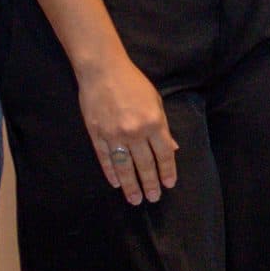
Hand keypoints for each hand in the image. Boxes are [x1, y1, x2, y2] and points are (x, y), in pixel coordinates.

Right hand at [76, 55, 177, 203]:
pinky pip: (105, 159)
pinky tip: (116, 184)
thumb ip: (163, 126)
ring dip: (131, 186)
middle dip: (151, 183)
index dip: (167, 171)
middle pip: (145, 164)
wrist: (103, 70)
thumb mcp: (155, 101)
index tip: (169, 184)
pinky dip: (111, 173)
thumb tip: (172, 148)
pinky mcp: (97, 135)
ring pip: (125, 167)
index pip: (164, 154)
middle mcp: (135, 132)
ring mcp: (114, 135)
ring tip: (136, 200)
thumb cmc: (133, 83)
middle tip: (153, 198)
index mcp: (154, 122)